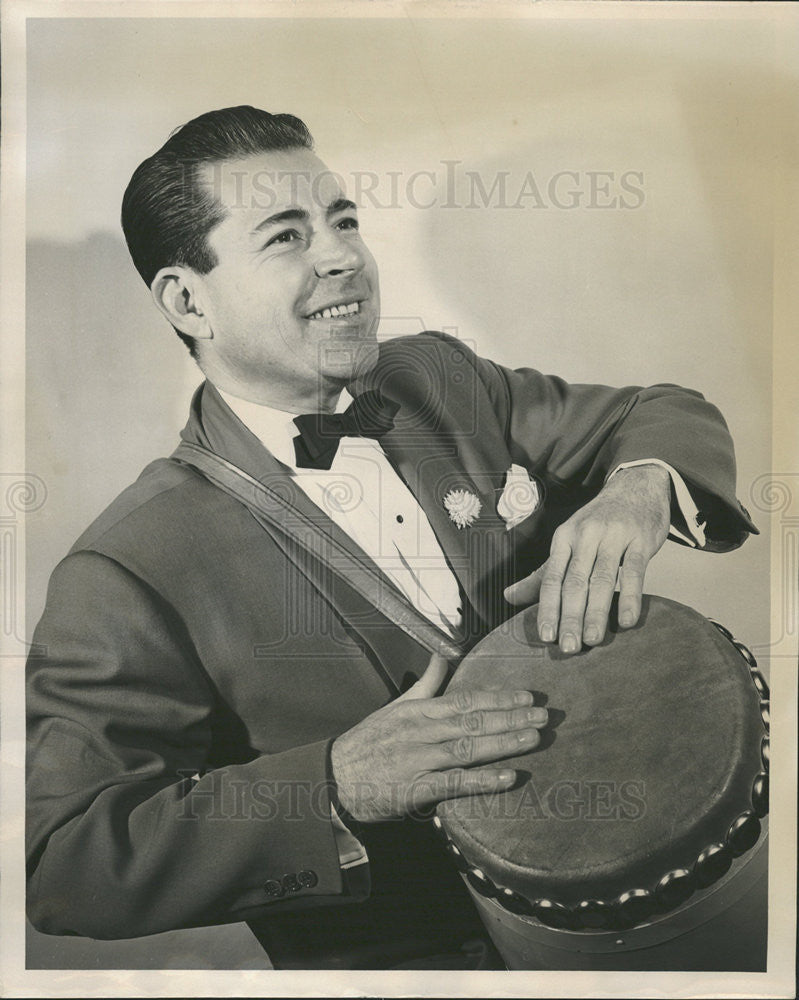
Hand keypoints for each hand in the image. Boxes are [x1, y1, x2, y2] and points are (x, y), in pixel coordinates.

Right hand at [330, 653, 547, 821]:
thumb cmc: (369, 742)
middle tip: (543, 716)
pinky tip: (508, 777)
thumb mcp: (396, 706)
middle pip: (473, 721)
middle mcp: (422, 731)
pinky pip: (454, 783)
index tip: (526, 696)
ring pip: (468, 748)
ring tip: (533, 739)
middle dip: (510, 717)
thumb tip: (443, 656)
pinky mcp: (416, 788)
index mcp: (419, 710)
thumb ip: (426, 684)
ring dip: (503, 743)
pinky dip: (483, 781)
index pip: (466, 699)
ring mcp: (419, 759)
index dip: (498, 697)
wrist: (335, 777)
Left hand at [504, 464, 670, 653]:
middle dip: (570, 616)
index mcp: (563, 538)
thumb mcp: (567, 540)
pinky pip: (635, 572)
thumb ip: (542, 573)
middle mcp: (586, 536)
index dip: (547, 607)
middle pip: (575, 582)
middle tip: (568, 647)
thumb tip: (508, 597)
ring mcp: (614, 537)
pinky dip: (631, 597)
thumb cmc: (598, 522)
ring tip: (593, 639)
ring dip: (597, 611)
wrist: (636, 487)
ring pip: (603, 579)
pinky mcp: (641, 540)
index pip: (551, 578)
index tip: (546, 636)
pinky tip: (627, 621)